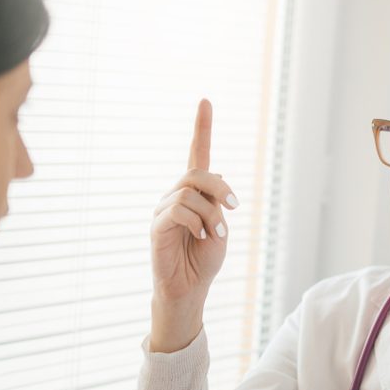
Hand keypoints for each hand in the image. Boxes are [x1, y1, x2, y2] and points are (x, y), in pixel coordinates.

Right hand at [148, 99, 238, 350]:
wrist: (189, 289)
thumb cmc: (204, 260)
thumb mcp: (220, 227)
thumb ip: (217, 201)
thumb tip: (216, 174)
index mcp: (194, 193)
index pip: (196, 153)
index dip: (202, 127)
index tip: (205, 100)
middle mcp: (175, 196)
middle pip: (196, 172)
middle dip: (220, 188)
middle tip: (234, 208)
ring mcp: (163, 209)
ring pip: (189, 192)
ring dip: (211, 213)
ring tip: (214, 234)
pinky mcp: (156, 226)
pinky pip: (178, 210)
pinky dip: (197, 223)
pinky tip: (200, 237)